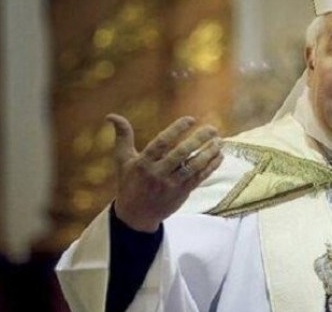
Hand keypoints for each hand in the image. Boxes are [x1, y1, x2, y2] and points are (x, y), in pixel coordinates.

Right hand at [107, 113, 222, 231]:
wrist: (135, 216)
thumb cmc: (129, 183)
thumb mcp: (123, 160)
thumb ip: (122, 137)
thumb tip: (111, 115)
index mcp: (143, 163)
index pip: (161, 143)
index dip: (176, 129)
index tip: (191, 119)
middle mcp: (157, 174)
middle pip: (181, 154)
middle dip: (198, 140)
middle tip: (212, 128)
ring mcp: (171, 185)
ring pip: (193, 167)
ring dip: (208, 153)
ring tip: (219, 141)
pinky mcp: (181, 193)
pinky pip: (199, 178)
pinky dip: (211, 167)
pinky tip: (220, 155)